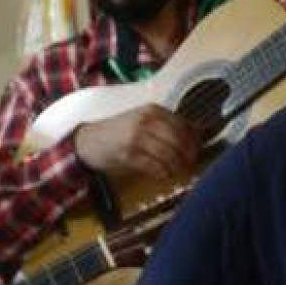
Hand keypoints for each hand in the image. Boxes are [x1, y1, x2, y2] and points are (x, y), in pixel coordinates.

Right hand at [74, 105, 202, 195]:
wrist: (89, 140)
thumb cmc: (118, 132)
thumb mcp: (142, 120)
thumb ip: (165, 125)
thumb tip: (195, 134)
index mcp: (152, 110)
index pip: (182, 125)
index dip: (193, 140)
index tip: (196, 150)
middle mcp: (146, 121)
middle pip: (178, 140)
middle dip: (187, 155)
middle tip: (189, 164)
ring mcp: (136, 137)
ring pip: (168, 154)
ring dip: (175, 166)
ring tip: (176, 171)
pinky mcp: (128, 154)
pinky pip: (154, 166)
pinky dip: (162, 172)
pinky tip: (163, 175)